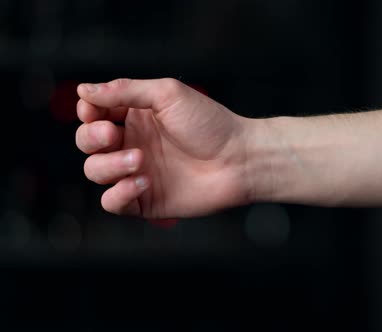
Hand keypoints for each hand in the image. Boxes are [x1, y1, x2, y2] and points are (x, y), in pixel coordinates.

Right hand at [75, 78, 252, 217]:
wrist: (239, 159)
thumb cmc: (210, 123)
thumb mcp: (167, 94)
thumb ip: (125, 91)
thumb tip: (83, 90)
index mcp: (137, 116)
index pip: (94, 113)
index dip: (88, 111)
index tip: (94, 110)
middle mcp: (134, 143)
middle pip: (88, 142)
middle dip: (92, 137)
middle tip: (113, 134)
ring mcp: (138, 172)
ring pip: (95, 171)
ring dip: (109, 165)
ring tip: (139, 159)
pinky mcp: (146, 200)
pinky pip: (112, 202)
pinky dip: (119, 194)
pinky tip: (142, 182)